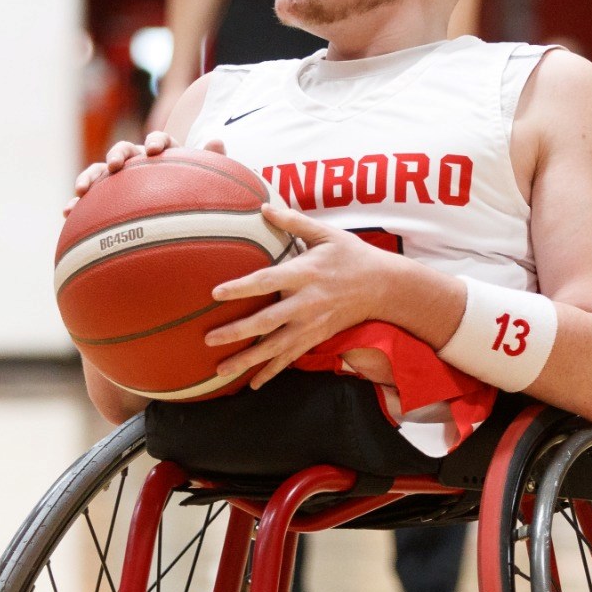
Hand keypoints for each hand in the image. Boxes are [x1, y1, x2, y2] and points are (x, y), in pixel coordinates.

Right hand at [64, 134, 225, 215]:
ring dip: (90, 175)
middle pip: (125, 150)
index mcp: (165, 154)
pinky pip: (90, 198)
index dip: (156, 141)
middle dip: (118, 155)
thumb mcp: (207, 181)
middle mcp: (140, 162)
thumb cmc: (195, 195)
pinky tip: (66, 212)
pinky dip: (77, 202)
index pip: (160, 140)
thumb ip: (212, 161)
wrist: (181, 215)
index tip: (154, 151)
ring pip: (101, 170)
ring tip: (81, 190)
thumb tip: (217, 140)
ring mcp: (121, 179)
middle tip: (116, 166)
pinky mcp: (107, 197)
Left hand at [203, 203, 399, 388]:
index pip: (267, 281)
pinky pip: (291, 358)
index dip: (241, 288)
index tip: (215, 293)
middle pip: (267, 321)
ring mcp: (312, 325)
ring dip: (247, 359)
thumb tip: (263, 207)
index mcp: (305, 274)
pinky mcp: (316, 337)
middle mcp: (306, 303)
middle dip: (237, 332)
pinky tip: (252, 384)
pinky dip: (271, 372)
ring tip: (220, 370)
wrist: (383, 287)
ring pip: (275, 347)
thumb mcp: (326, 233)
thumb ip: (294, 222)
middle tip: (208, 339)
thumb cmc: (352, 255)